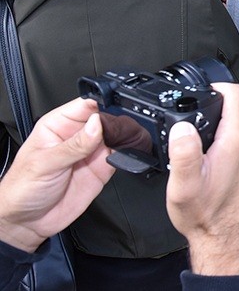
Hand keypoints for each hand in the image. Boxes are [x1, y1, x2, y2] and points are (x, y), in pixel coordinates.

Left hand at [0, 98, 114, 253]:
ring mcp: (91, 152)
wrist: (27, 223)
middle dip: (117, 121)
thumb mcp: (45, 164)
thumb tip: (97, 124)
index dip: (102, 103)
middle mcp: (78, 135)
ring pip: (117, 135)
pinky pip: (121, 156)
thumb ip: (73, 145)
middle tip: (119, 131)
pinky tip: (124, 156)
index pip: (86, 105)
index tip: (113, 110)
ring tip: (123, 144)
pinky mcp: (102, 168)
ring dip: (125, 137)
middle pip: (106, 118)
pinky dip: (128, 154)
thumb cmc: (22, 189)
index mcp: (59, 125)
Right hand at [166, 83, 238, 276]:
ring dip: (231, 113)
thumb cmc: (208, 216)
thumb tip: (181, 127)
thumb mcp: (184, 185)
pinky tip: (220, 141)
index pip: (236, 92)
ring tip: (208, 122)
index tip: (202, 93)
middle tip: (202, 107)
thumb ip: (183, 152)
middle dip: (223, 98)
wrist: (228, 240)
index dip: (217, 86)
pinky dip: (238, 127)